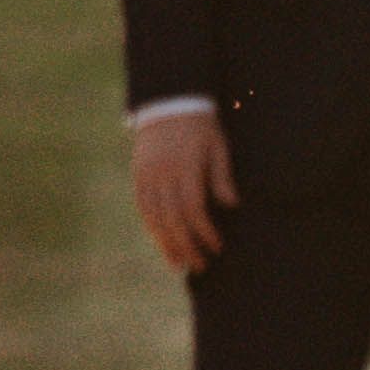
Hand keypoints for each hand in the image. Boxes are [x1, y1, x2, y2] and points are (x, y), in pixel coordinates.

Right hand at [128, 103, 236, 276]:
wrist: (169, 103)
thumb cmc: (202, 126)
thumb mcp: (218, 146)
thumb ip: (222, 176)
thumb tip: (232, 205)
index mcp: (185, 166)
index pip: (193, 208)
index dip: (205, 231)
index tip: (217, 247)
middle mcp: (162, 173)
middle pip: (172, 218)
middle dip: (186, 245)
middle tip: (200, 266)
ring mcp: (146, 175)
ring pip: (153, 217)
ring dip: (166, 243)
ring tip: (179, 264)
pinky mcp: (138, 175)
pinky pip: (142, 208)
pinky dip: (152, 228)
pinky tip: (162, 242)